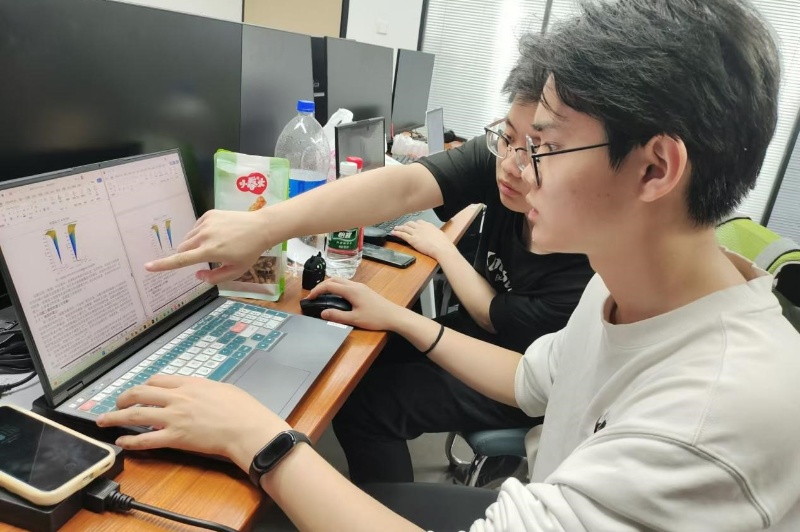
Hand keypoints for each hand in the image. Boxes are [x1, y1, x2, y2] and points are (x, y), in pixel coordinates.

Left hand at [96, 375, 288, 471]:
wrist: (246, 428)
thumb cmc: (242, 409)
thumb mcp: (223, 388)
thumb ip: (204, 388)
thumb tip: (197, 392)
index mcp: (190, 384)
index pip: (157, 379)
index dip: (144, 385)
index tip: (140, 391)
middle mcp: (178, 398)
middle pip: (140, 393)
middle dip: (123, 398)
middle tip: (116, 404)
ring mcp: (174, 418)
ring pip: (136, 415)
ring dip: (115, 417)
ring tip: (103, 421)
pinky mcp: (175, 438)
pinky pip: (146, 439)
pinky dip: (130, 441)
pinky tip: (122, 441)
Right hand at [145, 209, 271, 284]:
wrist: (261, 227)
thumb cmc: (249, 252)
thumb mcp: (235, 271)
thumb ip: (214, 277)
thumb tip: (197, 275)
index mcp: (210, 251)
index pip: (181, 260)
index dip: (163, 265)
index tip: (148, 266)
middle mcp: (205, 236)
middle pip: (182, 248)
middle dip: (186, 255)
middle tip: (203, 258)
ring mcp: (206, 223)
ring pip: (189, 238)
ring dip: (194, 245)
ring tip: (215, 245)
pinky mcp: (209, 214)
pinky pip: (196, 227)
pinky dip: (201, 234)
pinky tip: (217, 235)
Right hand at [306, 278, 406, 330]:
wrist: (394, 316)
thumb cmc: (376, 317)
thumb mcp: (355, 319)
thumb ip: (337, 316)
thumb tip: (323, 313)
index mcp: (351, 290)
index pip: (329, 285)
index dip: (317, 290)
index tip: (309, 297)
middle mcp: (355, 285)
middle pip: (334, 279)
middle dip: (321, 286)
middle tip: (314, 295)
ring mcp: (361, 287)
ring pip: (341, 281)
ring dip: (330, 285)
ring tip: (323, 295)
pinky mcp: (364, 290)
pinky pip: (347, 284)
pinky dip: (337, 287)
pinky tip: (337, 297)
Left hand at [391, 220, 454, 260]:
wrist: (442, 248)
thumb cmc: (443, 244)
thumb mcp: (439, 234)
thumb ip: (434, 233)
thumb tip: (434, 235)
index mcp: (428, 225)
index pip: (419, 222)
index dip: (414, 224)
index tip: (412, 225)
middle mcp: (421, 227)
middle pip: (410, 223)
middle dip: (405, 224)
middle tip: (402, 226)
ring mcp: (416, 233)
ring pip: (404, 228)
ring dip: (399, 228)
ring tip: (395, 228)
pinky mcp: (412, 239)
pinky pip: (402, 235)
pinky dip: (396, 233)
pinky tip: (393, 233)